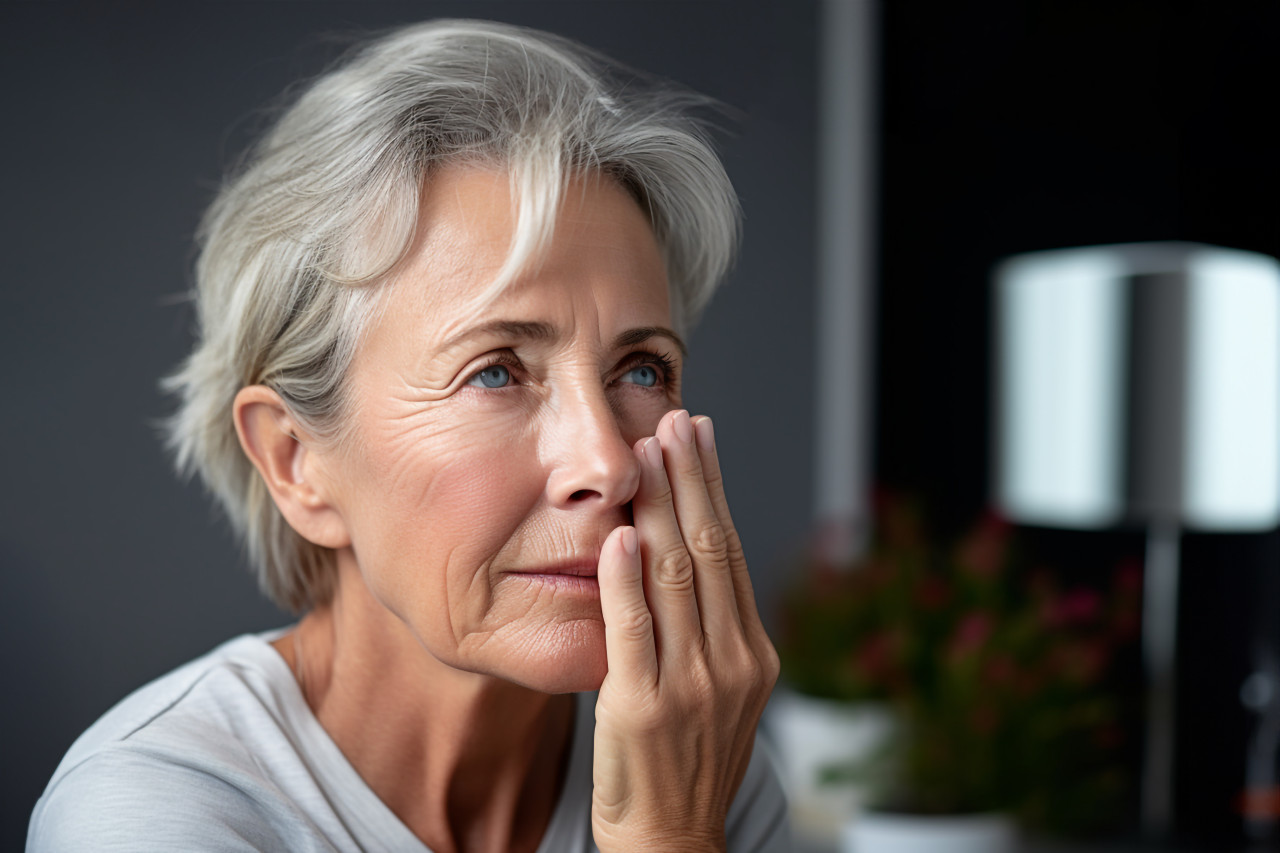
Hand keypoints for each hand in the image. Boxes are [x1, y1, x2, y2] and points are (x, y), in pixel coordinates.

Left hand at [592, 409, 779, 851]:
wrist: (671, 839)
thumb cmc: (684, 759)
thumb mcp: (718, 691)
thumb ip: (709, 629)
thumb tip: (684, 552)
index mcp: (752, 653)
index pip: (730, 552)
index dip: (713, 489)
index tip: (698, 438)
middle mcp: (731, 663)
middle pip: (710, 550)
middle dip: (691, 479)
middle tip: (675, 421)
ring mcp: (691, 686)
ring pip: (676, 578)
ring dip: (661, 508)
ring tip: (648, 454)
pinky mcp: (642, 708)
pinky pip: (635, 631)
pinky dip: (627, 580)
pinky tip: (620, 535)